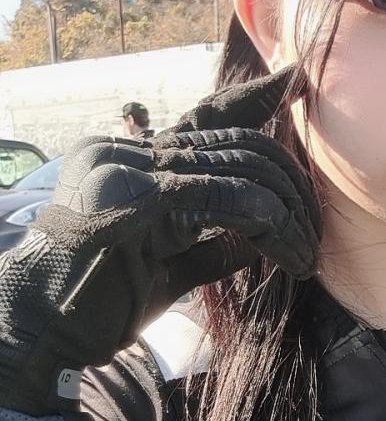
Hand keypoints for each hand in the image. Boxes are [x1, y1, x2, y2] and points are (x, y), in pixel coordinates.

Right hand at [0, 65, 319, 420]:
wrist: (35, 336)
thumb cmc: (95, 307)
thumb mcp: (165, 269)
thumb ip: (207, 246)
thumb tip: (253, 241)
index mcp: (134, 160)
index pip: (209, 121)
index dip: (255, 100)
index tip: (292, 83)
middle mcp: (129, 151)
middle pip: (238, 146)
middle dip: (290, 188)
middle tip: (314, 236)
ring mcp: (127, 167)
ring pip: (239, 169)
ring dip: (286, 215)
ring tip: (306, 256)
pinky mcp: (134, 195)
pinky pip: (222, 195)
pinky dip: (265, 222)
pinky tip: (286, 253)